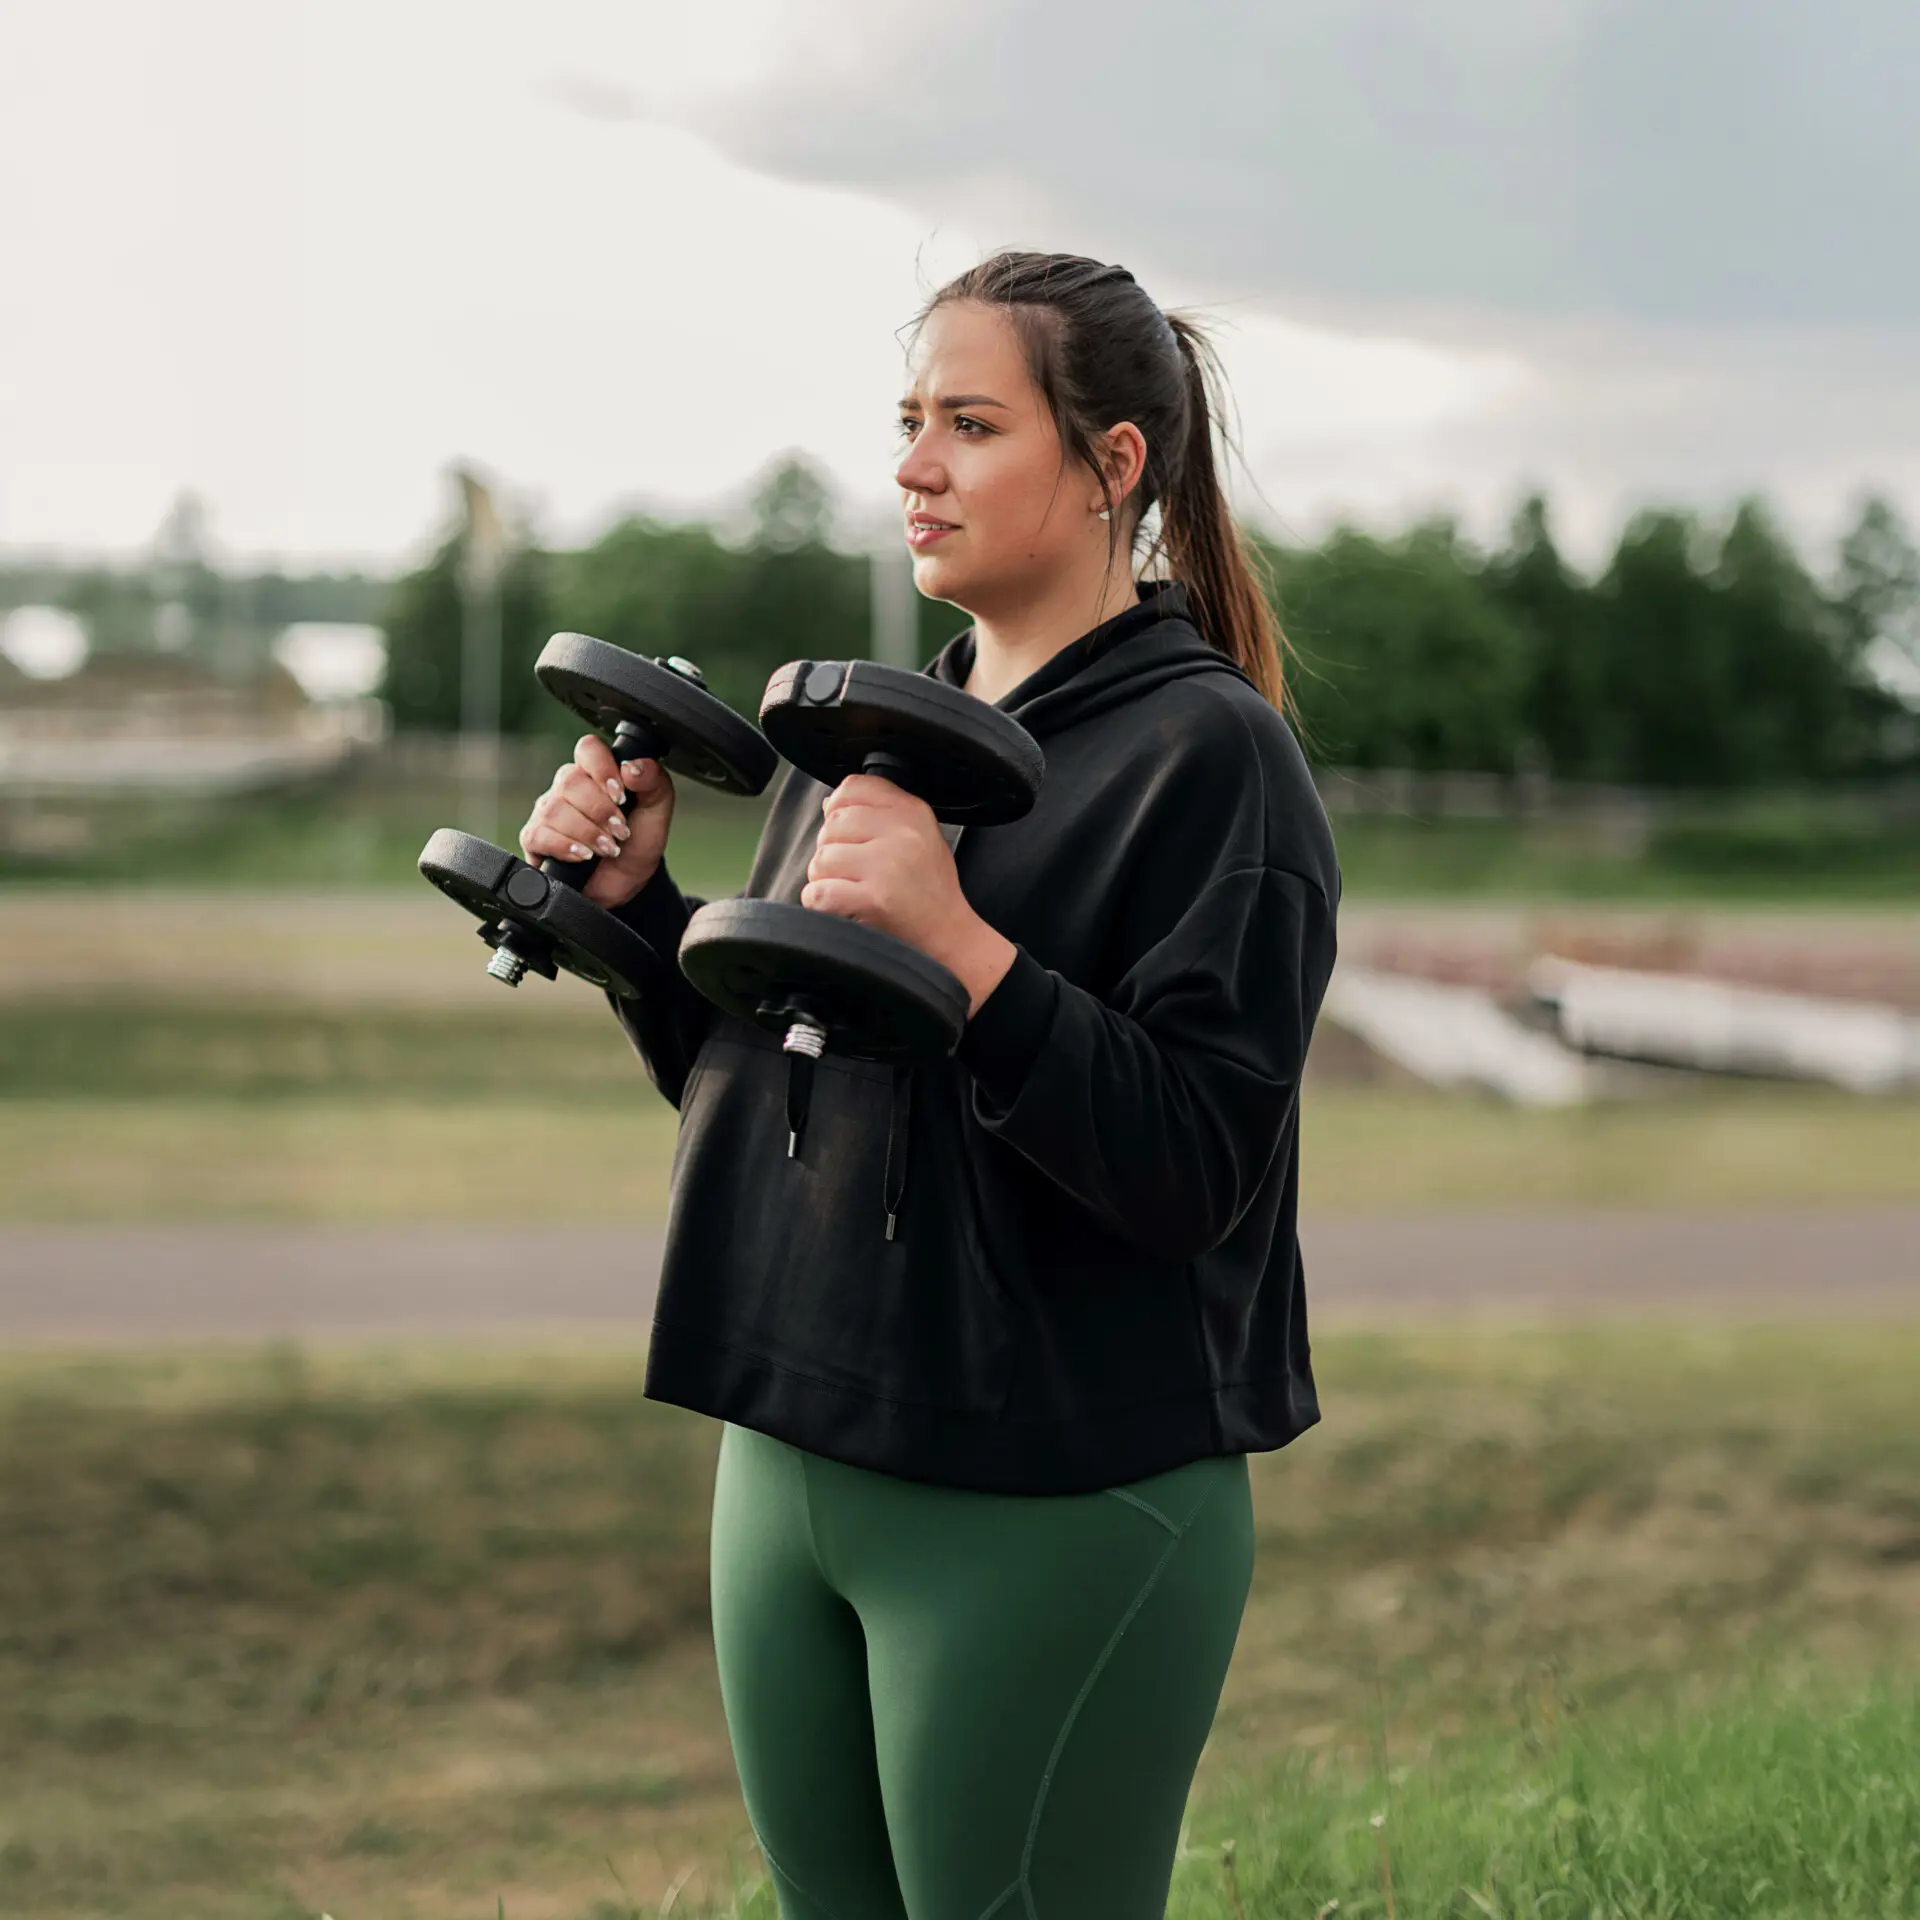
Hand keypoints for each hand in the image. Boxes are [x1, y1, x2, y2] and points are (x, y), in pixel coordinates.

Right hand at [518, 734, 674, 910]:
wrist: (626, 883)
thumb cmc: (637, 843)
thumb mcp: (657, 813)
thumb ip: (654, 783)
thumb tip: (632, 766)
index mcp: (595, 773)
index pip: (588, 749)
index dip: (603, 769)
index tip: (621, 795)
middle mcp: (567, 788)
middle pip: (571, 781)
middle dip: (600, 810)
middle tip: (620, 832)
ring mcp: (547, 811)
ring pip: (555, 809)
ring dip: (587, 832)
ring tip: (608, 849)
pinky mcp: (534, 838)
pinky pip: (539, 834)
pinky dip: (565, 846)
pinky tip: (583, 856)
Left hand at [802, 774, 1015, 1013]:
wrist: (951, 938)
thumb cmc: (930, 890)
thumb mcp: (919, 837)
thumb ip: (878, 814)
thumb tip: (828, 802)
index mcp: (913, 812)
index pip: (854, 787)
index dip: (838, 808)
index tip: (848, 833)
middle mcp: (902, 833)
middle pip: (831, 825)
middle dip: (833, 851)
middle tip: (855, 874)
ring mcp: (887, 866)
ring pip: (821, 860)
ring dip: (827, 880)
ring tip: (853, 892)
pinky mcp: (874, 899)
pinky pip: (819, 892)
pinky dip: (822, 904)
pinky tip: (844, 908)